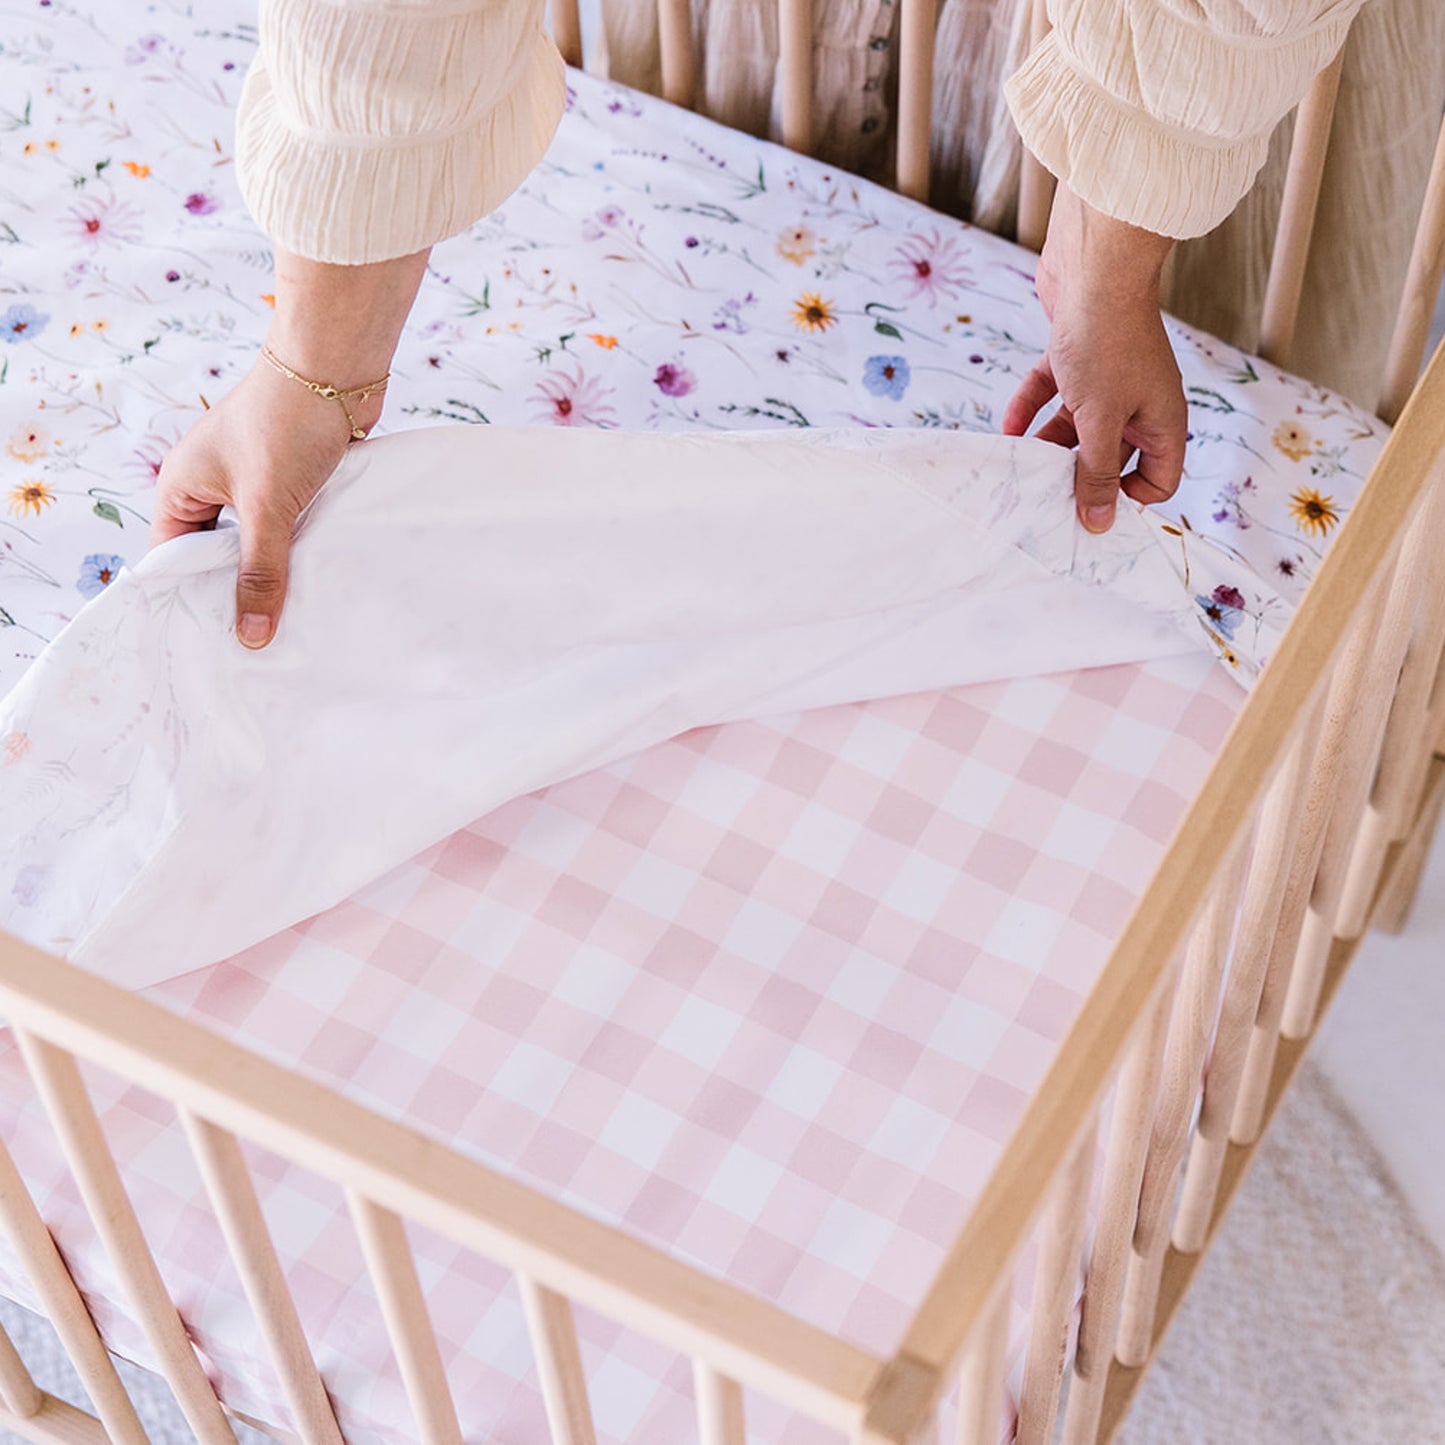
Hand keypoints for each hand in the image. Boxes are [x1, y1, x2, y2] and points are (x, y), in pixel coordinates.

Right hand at [148, 246, 429, 646]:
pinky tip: (315, 581)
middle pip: (215, 551)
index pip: (172, 555)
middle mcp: (211, 482)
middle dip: (235, 588)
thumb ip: (260, 572)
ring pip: (255, 540)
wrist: (335, 369)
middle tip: (255, 642)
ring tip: (288, 620)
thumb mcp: (268, 508)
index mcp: (183, 485)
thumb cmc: (287, 426)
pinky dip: (297, 549)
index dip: (190, 595)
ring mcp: (252, 479)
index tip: (211, 642)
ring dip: (272, 568)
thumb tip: (251, 636)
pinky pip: (287, 525)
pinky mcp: (291, 477)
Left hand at [1002, 184, 1185, 533]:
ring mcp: (1109, 379)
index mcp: (1162, 421)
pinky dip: (1031, 409)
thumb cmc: (1107, 343)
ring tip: (1019, 469)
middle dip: (1079, 476)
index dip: (1130, 498)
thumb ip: (1096, 472)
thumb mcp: (1100, 421)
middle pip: (1112, 457)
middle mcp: (1140, 403)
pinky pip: (1054, 394)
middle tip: (1043, 498)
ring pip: (1078, 428)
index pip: (1160, 478)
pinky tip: (1006, 429)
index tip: (1092, 507)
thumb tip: (1098, 523)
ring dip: (1049, 447)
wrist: (1095, 266)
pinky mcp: (1077, 357)